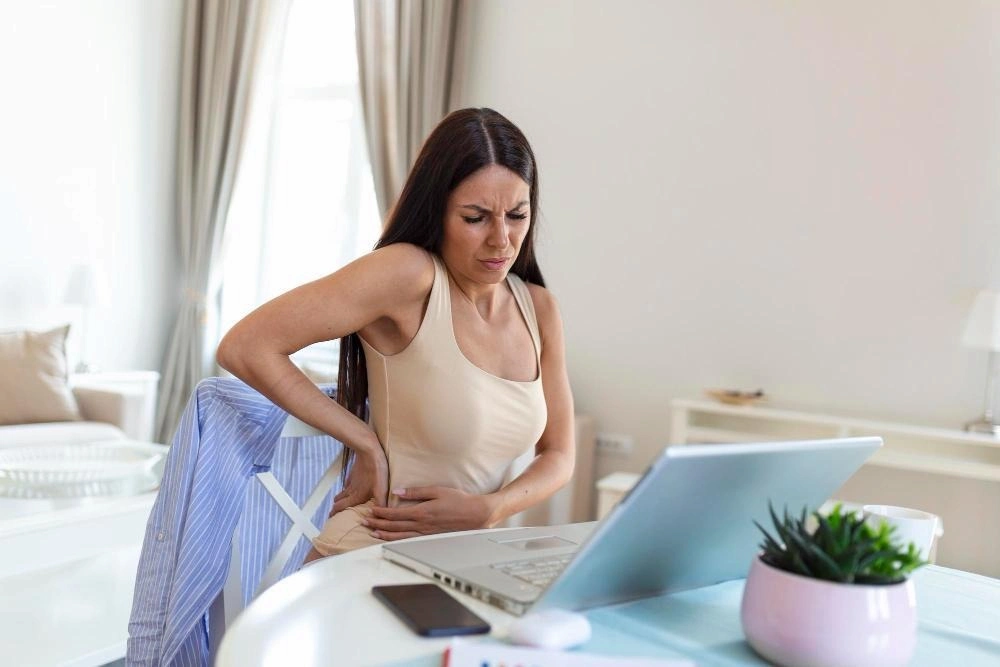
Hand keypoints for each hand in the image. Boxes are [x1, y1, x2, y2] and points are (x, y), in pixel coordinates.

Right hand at [330, 439, 387, 514]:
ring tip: (341, 504)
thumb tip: (380, 517)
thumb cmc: (376, 471)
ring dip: (340, 499)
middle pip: (338, 502)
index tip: (330, 520)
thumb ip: (380, 504)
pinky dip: (346, 489)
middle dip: (336, 509)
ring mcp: (351, 481)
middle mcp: (351, 490)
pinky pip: (347, 484)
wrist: (369, 451)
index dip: (334, 514)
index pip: (340, 508)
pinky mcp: (353, 474)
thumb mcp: (381, 489)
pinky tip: (350, 489)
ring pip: (342, 493)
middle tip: (336, 514)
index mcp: (356, 496)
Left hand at [363, 486, 500, 540]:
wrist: (475, 515)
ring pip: (400, 535)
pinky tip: (391, 539)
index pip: (395, 513)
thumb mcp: (437, 490)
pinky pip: (410, 540)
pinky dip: (398, 540)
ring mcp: (425, 533)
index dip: (382, 512)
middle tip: (365, 521)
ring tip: (372, 532)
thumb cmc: (459, 501)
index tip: (372, 510)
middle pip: (394, 525)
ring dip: (385, 533)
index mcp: (421, 512)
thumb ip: (416, 491)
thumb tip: (398, 491)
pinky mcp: (430, 537)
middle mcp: (421, 524)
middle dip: (378, 523)